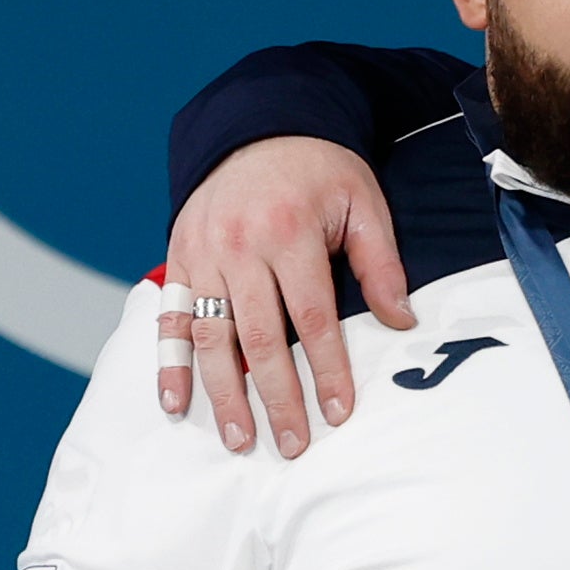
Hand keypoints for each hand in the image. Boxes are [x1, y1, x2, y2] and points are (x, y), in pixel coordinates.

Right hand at [163, 136, 410, 454]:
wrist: (258, 125)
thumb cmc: (319, 169)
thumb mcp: (362, 201)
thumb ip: (380, 263)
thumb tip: (400, 320)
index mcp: (290, 233)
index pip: (313, 318)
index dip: (327, 369)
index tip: (338, 412)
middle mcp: (240, 247)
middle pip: (260, 338)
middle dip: (277, 397)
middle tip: (292, 444)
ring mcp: (203, 254)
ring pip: (211, 337)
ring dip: (222, 394)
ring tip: (239, 438)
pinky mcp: (179, 258)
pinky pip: (172, 319)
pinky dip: (170, 363)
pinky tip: (176, 403)